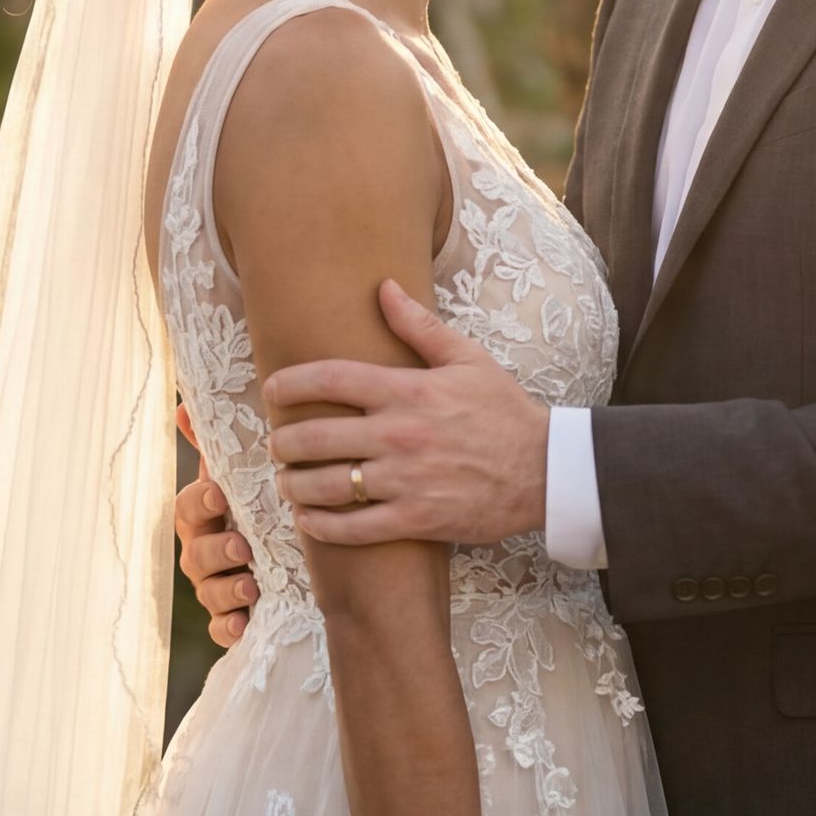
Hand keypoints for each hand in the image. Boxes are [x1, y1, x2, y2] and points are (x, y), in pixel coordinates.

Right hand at [175, 405, 256, 646]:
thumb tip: (185, 405)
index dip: (199, 501)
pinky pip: (221, 629)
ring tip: (251, 586)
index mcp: (204, 514)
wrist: (295, 553)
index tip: (218, 493)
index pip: (188, 507)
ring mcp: (215, 586)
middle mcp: (203, 550)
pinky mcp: (232, 618)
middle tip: (241, 545)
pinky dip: (230, 627)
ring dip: (226, 590)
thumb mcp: (246, 472)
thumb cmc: (262, 502)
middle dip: (215, 550)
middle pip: (194, 554)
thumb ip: (219, 442)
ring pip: (207, 593)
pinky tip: (245, 624)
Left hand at [263, 279, 548, 547]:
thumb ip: (419, 326)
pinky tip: (309, 520)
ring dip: (295, 485)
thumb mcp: (467, 358)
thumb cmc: (503, 410)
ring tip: (287, 482)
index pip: (331, 379)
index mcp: (407, 390)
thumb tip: (383, 287)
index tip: (271, 390)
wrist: (544, 469)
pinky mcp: (415, 519)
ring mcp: (405, 480)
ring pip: (327, 486)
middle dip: (283, 443)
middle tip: (276, 445)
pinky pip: (354, 528)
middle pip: (316, 437)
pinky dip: (322, 526)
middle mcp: (398, 434)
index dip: (290, 384)